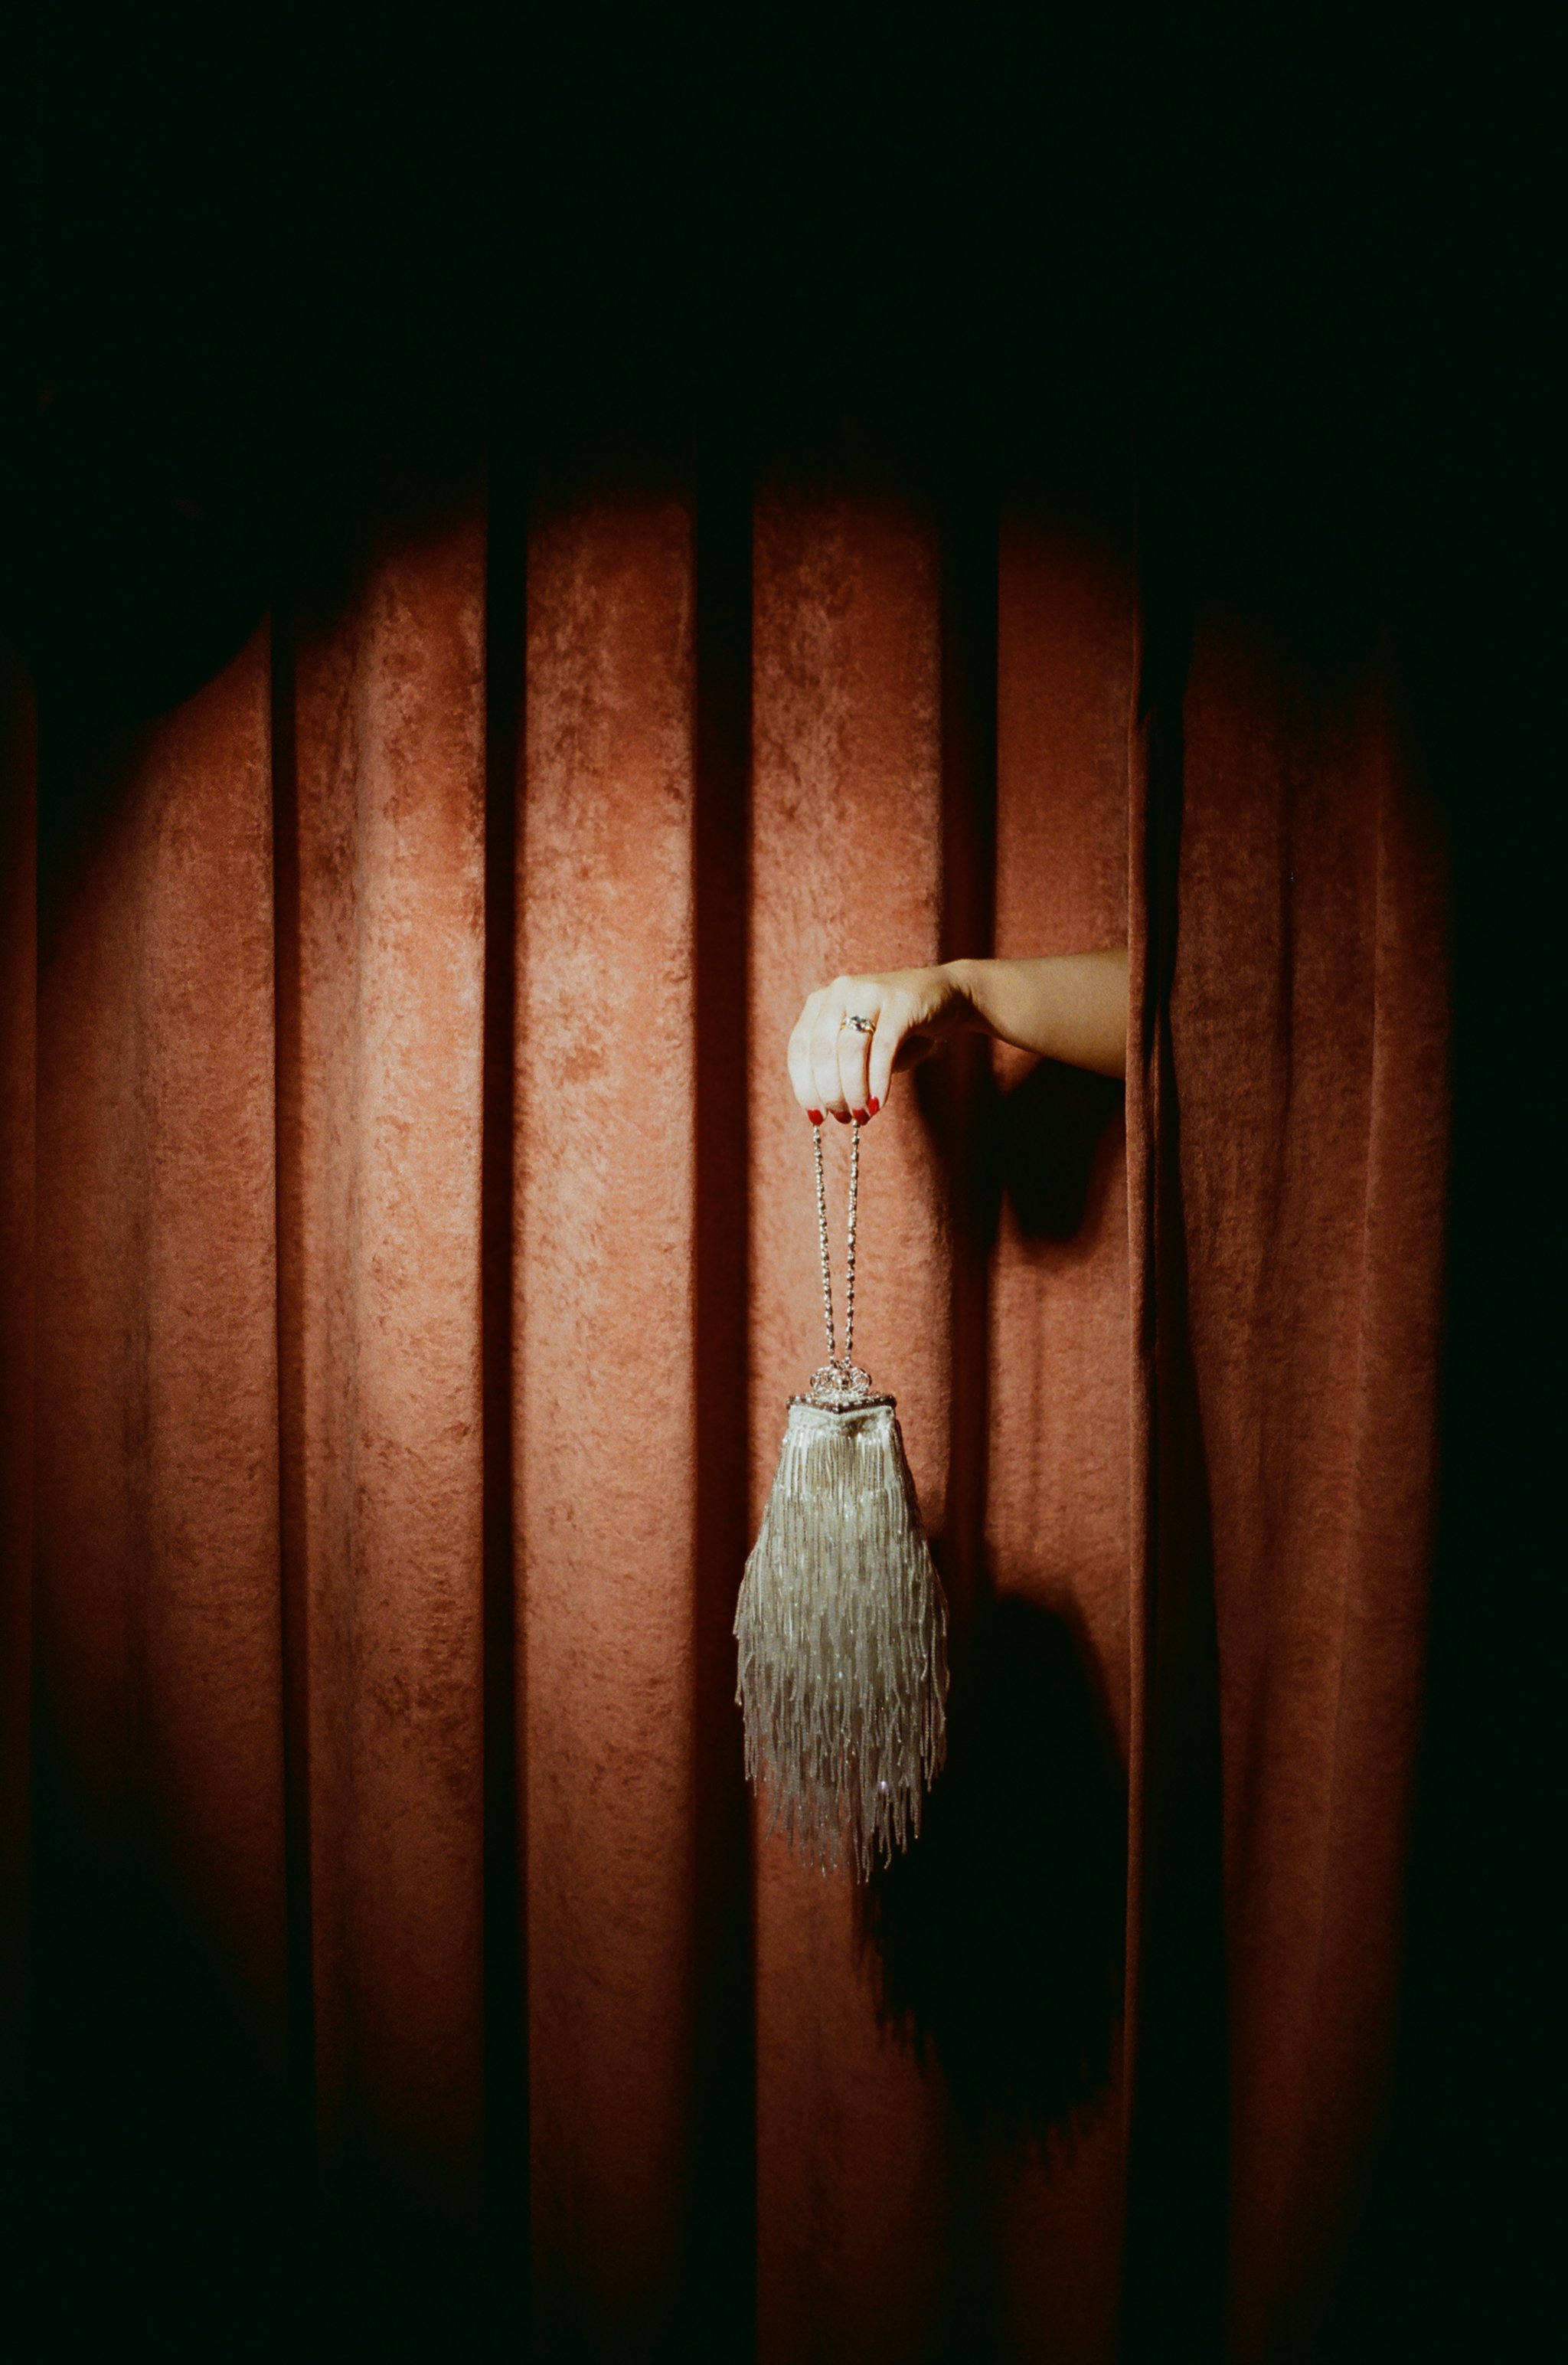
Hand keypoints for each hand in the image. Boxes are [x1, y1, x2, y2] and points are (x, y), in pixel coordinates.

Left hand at [787, 966, 970, 1122]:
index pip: (799, 1048)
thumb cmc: (896, 1030)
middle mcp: (840, 991)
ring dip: (853, 1090)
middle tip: (843, 1117)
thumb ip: (839, 1068)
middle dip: (830, 1092)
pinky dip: (878, 1080)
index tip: (816, 1116)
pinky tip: (878, 1103)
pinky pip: (883, 1048)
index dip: (804, 1087)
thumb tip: (828, 1110)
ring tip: (861, 1114)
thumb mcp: (861, 1045)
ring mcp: (869, 992)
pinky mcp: (900, 1003)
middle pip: (822, 1050)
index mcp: (821, 1002)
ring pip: (850, 1050)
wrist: (943, 996)